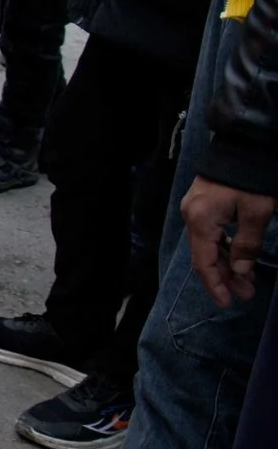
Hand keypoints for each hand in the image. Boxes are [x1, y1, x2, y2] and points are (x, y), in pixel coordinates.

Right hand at [184, 174, 275, 305]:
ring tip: (246, 279)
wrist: (243, 145)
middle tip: (248, 293)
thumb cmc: (250, 179)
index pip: (204, 261)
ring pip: (208, 246)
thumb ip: (247, 244)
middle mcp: (191, 216)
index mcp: (201, 220)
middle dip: (225, 277)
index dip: (216, 284)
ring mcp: (194, 209)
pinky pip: (210, 234)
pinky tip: (237, 256)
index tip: (229, 302)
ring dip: (226, 263)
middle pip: (204, 255)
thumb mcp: (256, 213)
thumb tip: (240, 270)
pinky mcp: (202, 204)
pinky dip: (223, 248)